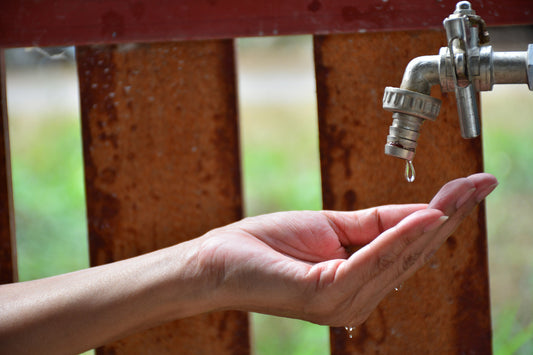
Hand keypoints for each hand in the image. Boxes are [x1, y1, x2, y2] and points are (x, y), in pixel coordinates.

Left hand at [200, 173, 497, 326]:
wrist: (223, 260)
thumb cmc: (271, 244)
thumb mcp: (331, 226)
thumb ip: (374, 224)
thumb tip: (421, 212)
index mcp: (360, 277)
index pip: (409, 244)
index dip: (443, 214)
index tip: (471, 186)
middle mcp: (360, 295)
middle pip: (415, 250)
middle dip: (452, 214)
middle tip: (482, 183)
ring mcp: (346, 299)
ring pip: (399, 255)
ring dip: (435, 221)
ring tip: (464, 192)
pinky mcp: (329, 295)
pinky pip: (371, 260)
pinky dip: (398, 237)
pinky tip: (425, 216)